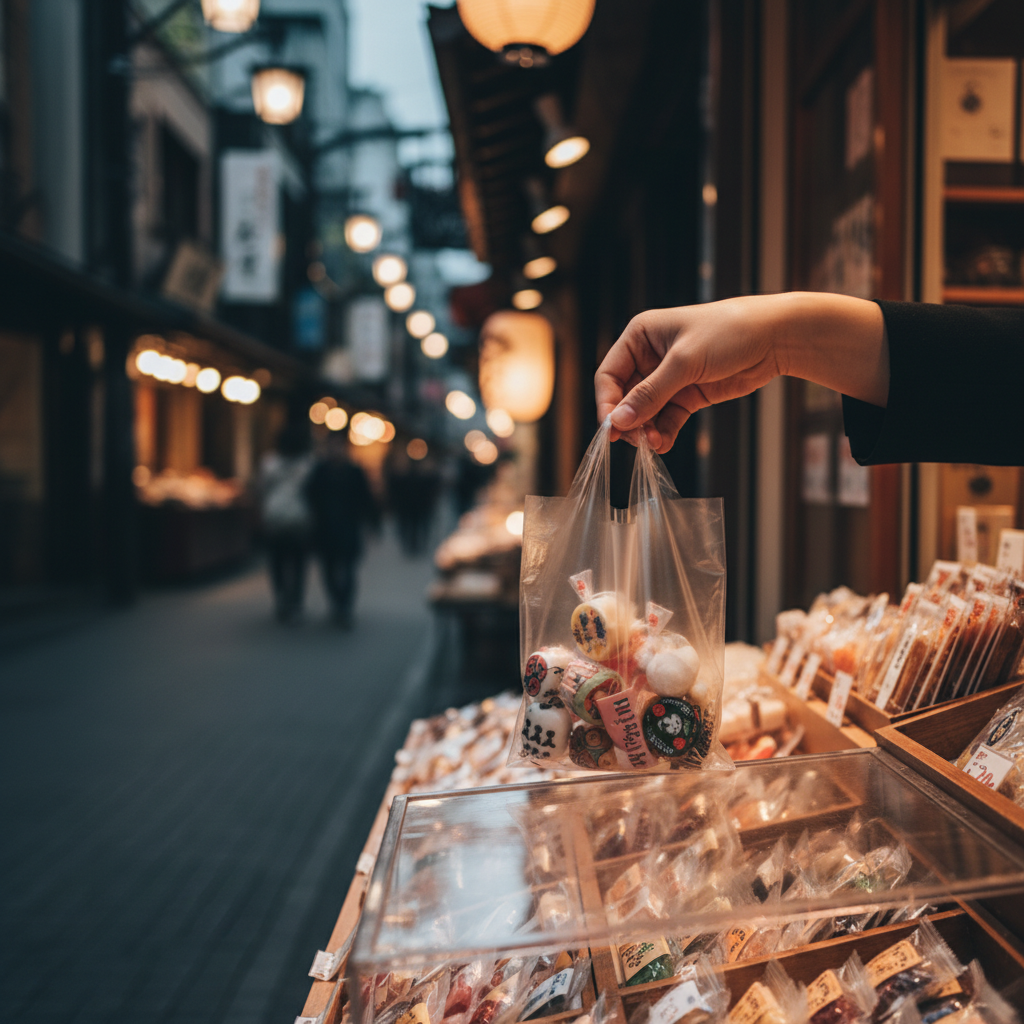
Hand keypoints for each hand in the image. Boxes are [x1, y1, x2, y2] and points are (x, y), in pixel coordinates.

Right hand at [595, 292, 887, 452]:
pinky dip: (663, 433)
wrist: (774, 337)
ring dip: (646, 431)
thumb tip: (619, 421)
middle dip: (629, 420)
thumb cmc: (727, 333)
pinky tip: (663, 444)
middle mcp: (649, 357)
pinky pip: (665, 419)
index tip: (611, 428)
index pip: (609, 375)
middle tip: (636, 441)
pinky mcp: (687, 395)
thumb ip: (650, 394)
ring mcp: (668, 379)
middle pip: (625, 397)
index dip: (607, 402)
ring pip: (645, 413)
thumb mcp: (684, 362)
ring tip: (654, 444)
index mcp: (640, 337)